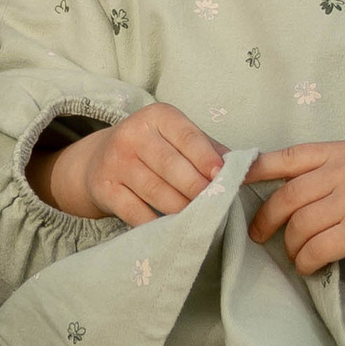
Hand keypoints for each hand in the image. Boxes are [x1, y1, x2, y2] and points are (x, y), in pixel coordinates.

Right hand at [36, 101, 226, 226]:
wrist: (98, 160)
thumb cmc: (152, 149)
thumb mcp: (176, 137)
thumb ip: (209, 149)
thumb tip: (245, 168)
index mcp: (157, 116)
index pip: (189, 138)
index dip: (209, 160)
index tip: (225, 179)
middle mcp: (132, 134)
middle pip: (173, 168)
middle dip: (199, 190)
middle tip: (217, 206)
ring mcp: (115, 162)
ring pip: (157, 192)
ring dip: (183, 210)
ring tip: (201, 220)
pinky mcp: (104, 188)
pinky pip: (137, 213)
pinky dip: (158, 224)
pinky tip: (173, 229)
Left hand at [246, 139, 344, 290]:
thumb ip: (318, 174)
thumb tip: (257, 180)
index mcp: (343, 152)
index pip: (287, 158)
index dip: (253, 170)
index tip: (228, 183)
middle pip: (288, 197)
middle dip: (267, 220)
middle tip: (259, 236)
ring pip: (300, 226)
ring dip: (291, 247)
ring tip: (296, 255)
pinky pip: (316, 249)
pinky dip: (306, 261)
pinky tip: (310, 265)